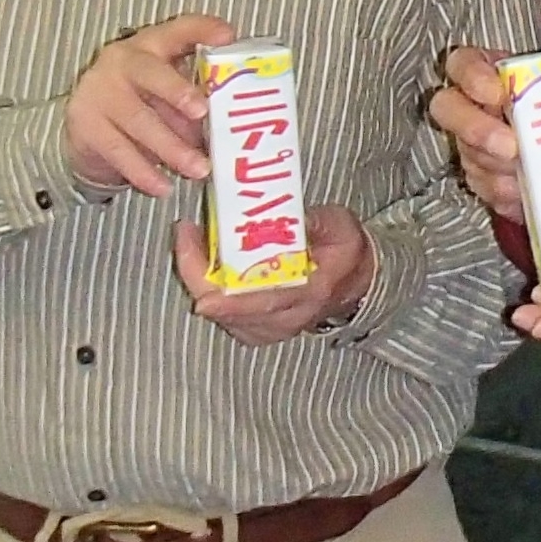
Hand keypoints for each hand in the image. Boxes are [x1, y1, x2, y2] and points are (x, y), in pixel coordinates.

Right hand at [63, 13, 235, 196]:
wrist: (83, 130)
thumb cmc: (140, 105)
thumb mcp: (166, 95)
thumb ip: (193, 102)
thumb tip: (230, 129)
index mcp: (150, 47)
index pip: (177, 31)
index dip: (202, 31)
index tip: (227, 37)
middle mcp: (122, 62)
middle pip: (150, 72)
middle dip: (177, 90)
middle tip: (202, 112)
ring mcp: (100, 92)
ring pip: (139, 120)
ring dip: (172, 148)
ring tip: (199, 170)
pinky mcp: (86, 125)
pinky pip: (120, 151)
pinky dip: (144, 172)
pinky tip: (163, 187)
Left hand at [173, 205, 377, 346]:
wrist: (355, 283)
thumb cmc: (344, 251)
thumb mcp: (338, 225)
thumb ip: (310, 219)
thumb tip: (275, 210)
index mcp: (310, 290)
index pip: (265, 302)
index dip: (229, 300)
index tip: (201, 296)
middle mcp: (287, 318)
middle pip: (230, 310)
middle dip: (198, 274)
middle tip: (185, 234)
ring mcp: (271, 329)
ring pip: (221, 313)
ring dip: (199, 278)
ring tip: (191, 239)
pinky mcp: (258, 331)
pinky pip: (222, 316)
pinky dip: (207, 288)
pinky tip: (203, 262)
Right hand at [431, 45, 540, 220]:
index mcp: (492, 74)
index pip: (462, 63)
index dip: (471, 76)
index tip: (497, 93)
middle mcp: (472, 107)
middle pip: (446, 109)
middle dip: (476, 129)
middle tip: (512, 148)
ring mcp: (470, 145)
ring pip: (469, 155)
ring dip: (498, 170)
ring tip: (529, 179)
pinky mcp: (480, 180)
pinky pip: (483, 189)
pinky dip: (506, 195)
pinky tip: (526, 197)